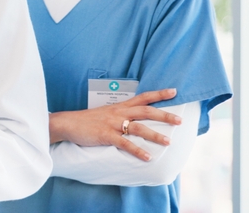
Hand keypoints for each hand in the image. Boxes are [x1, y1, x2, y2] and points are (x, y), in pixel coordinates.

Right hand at [49, 88, 182, 161]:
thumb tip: (134, 120)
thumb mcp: (106, 113)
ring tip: (168, 142)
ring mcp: (112, 124)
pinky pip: (125, 143)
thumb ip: (121, 115)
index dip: (159, 94)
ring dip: (154, 135)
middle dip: (164, 115)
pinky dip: (137, 150)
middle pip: (145, 111)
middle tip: (180, 121)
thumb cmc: (87, 120)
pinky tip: (147, 157)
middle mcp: (119, 113)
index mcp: (120, 106)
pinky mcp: (106, 135)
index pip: (143, 97)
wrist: (68, 123)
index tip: (174, 91)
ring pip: (138, 128)